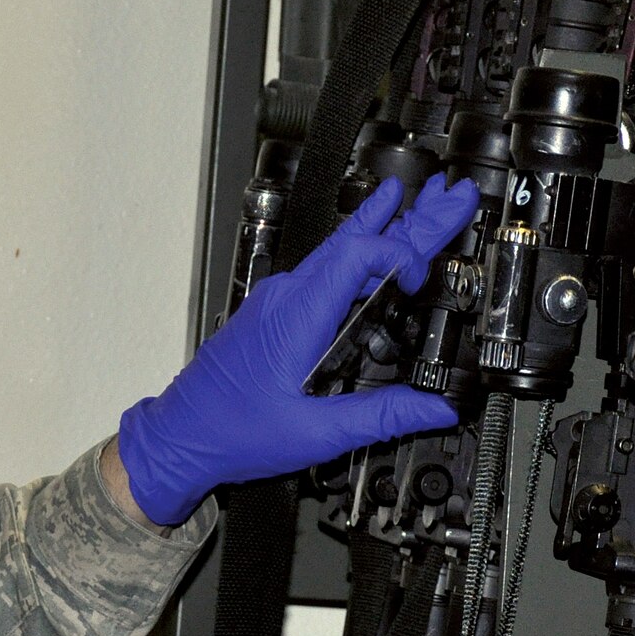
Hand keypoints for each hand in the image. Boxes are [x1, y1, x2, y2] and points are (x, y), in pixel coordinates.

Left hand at [115, 173, 478, 524]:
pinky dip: (359, 254)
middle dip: (410, 220)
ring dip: (385, 229)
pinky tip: (374, 239)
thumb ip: (379, 418)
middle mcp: (285, 298)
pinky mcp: (275, 313)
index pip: (356, 255)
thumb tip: (433, 409)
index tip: (419, 279)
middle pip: (356, 243)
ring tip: (425, 201)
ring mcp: (278, 302)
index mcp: (296, 317)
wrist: (181, 437)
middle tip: (453, 198)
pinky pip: (324, 272)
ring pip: (340, 252)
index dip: (396, 254)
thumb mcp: (315, 433)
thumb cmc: (230, 431)